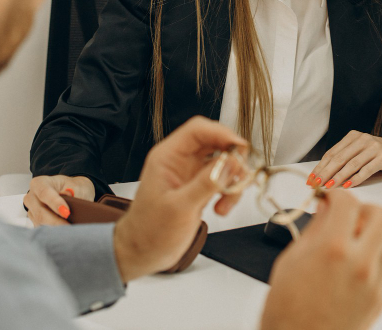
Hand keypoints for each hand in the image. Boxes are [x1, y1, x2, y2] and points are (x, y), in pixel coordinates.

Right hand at [24, 175, 95, 225]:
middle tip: (70, 228)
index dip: (55, 203)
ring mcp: (32, 211)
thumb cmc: (74, 187)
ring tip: (70, 231)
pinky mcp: (35, 222)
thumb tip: (69, 195)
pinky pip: (42, 229)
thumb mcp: (77, 186)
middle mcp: (32, 197)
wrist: (72, 192)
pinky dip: (54, 232)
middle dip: (56, 222)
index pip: (44, 193)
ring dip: (55, 229)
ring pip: (40, 223)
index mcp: (40, 183)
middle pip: (40, 212)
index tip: (67, 212)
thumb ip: (74, 190)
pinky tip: (65, 233)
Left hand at [112, 116, 246, 281]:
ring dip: (232, 179)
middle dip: (232, 159)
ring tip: (227, 200)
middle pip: (215, 142)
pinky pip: (223, 179)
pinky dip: (229, 191)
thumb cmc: (148, 232)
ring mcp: (190, 174)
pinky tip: (222, 207)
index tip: (239, 147)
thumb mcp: (179, 208)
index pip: (198, 130)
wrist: (142, 253)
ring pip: (223, 162)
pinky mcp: (199, 188)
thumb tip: (229, 163)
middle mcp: (180, 161)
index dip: (221, 133)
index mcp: (168, 157)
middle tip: (238, 176)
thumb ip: (205, 184)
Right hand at [260, 189, 381, 329]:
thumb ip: (314, 229)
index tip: (332, 198)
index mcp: (333, 249)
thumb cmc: (288, 311)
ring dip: (376, 234)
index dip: (338, 194)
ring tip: (355, 240)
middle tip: (349, 215)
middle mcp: (360, 264)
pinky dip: (375, 258)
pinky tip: (354, 265)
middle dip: (365, 208)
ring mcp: (374, 283)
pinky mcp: (380, 298)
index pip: (349, 202)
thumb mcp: (291, 260)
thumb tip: (325, 208)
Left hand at [308, 132, 381, 188]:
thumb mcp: (361, 152)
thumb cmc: (379, 155)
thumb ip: (345, 159)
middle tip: (316, 184)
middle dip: (325, 173)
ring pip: (351, 164)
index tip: (311, 179)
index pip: (332, 153)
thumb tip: (324, 175)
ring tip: (329, 187)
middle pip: (339, 158)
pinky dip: (356, 179)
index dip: (320, 167)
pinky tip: (347, 186)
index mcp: (353, 137)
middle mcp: (362, 139)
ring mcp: (374, 147)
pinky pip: (367, 169)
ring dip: (338, 177)